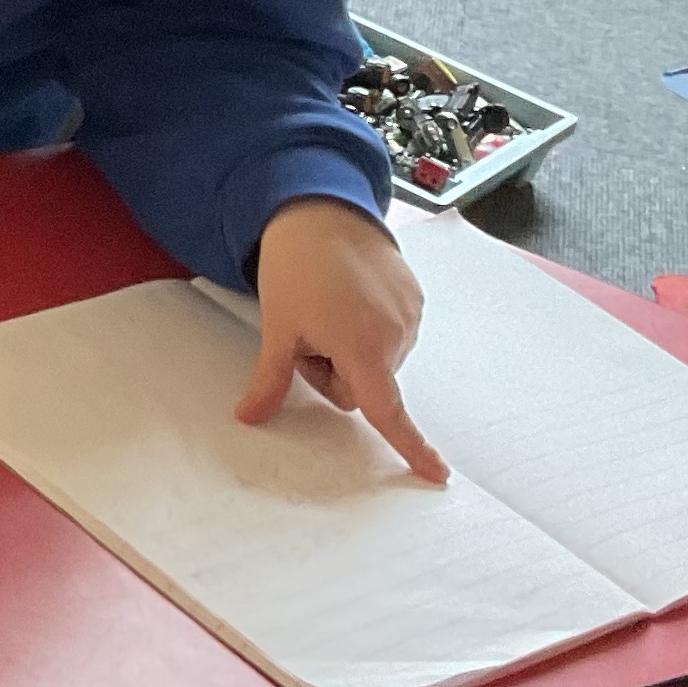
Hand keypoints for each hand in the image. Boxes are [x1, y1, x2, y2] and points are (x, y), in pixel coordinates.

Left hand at [236, 196, 444, 480]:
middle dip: (337, 373)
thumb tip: (248, 416)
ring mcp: (410, 314)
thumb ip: (270, 380)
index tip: (438, 476)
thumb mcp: (278, 328)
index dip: (412, 448)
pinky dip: (368, 328)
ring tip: (329, 308)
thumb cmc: (296, 268)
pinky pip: (391, 334)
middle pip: (366, 387)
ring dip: (352, 350)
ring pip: (377, 362)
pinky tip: (348, 296)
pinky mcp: (415, 297)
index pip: (389, 412)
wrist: (319, 210)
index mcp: (364, 348)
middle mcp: (396, 334)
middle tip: (309, 334)